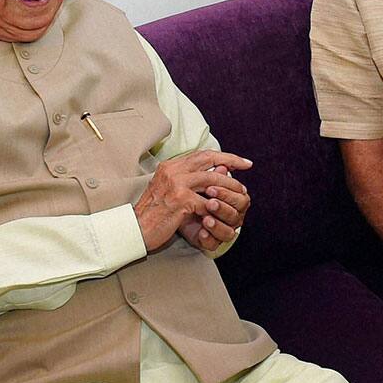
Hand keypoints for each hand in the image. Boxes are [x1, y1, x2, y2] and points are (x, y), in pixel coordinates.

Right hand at [134, 151, 251, 251]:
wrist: (135, 229)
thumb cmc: (154, 212)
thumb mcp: (169, 189)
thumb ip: (188, 178)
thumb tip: (218, 171)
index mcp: (170, 165)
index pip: (201, 154)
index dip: (223, 155)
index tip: (240, 160)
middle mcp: (172, 170)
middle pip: (209, 160)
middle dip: (232, 162)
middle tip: (247, 166)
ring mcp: (176, 184)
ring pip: (212, 181)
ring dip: (229, 188)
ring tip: (241, 193)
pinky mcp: (181, 200)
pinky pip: (207, 202)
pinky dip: (216, 209)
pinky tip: (222, 213)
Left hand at [178, 165, 251, 250]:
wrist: (172, 211)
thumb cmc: (191, 194)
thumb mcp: (199, 183)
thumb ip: (212, 176)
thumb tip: (222, 167)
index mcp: (234, 201)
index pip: (240, 197)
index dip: (227, 192)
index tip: (210, 187)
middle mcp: (232, 216)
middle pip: (236, 215)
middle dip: (223, 208)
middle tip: (209, 202)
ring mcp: (221, 230)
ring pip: (228, 232)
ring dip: (217, 224)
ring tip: (206, 219)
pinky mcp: (210, 242)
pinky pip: (214, 244)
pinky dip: (209, 238)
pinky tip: (202, 232)